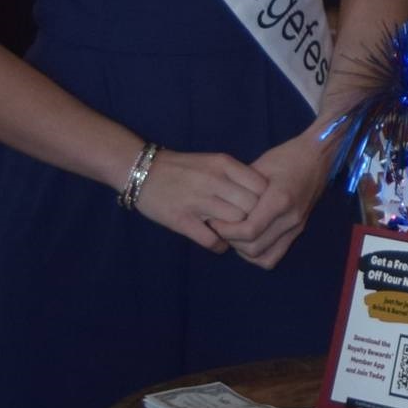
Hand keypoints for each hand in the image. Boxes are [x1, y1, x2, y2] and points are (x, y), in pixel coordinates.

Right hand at [135, 150, 267, 253]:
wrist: (143, 170)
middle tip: (249, 224)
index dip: (264, 200)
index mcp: (224, 164)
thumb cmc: (183, 167)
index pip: (261, 186)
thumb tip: (263, 196)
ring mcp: (197, 201)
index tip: (260, 207)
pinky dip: (219, 245)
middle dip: (253, 218)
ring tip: (234, 234)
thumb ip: (237, 175)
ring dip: (237, 233)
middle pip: (251, 206)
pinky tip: (218, 242)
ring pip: (235, 223)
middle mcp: (213, 181)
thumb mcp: (214, 161)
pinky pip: (211, 240)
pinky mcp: (181, 220)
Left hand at [213, 130, 330, 268]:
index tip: (215, 220)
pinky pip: (275, 255)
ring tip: (234, 233)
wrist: (318, 157)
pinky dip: (258, 254)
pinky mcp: (298, 230)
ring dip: (244, 250)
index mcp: (280, 200)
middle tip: (221, 226)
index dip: (226, 230)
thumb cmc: (287, 157)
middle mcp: (290, 218)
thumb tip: (219, 206)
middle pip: (254, 247)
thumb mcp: (260, 167)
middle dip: (231, 241)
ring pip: (264, 257)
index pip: (249, 230)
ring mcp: (297, 227)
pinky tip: (249, 239)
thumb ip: (242, 189)